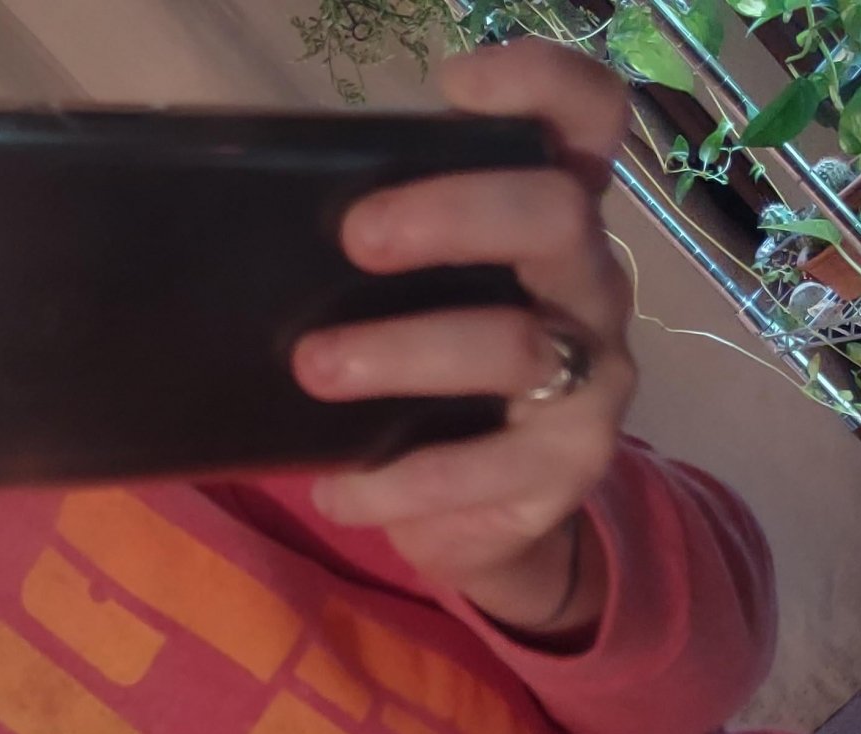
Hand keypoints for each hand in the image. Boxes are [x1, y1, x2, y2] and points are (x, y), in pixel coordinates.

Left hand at [292, 40, 636, 640]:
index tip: (454, 86)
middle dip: (451, 216)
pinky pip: (484, 470)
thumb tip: (266, 235)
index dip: (542, 86)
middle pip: (555, 215)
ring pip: (515, 346)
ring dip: (402, 353)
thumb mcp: (412, 307)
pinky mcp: (572, 465)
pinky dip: (397, 480)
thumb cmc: (431, 385)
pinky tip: (338, 488)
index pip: (589, 122)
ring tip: (314, 369)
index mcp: (554, 221)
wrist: (482, 520)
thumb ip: (388, 255)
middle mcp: (591, 285)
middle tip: (356, 237)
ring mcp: (594, 377)